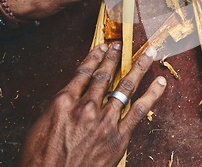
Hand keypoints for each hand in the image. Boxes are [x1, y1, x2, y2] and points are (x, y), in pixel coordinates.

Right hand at [18, 43, 165, 166]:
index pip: (83, 72)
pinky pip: (139, 110)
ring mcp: (104, 121)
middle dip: (114, 58)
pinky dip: (152, 94)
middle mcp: (86, 107)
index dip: (95, 57)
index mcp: (64, 102)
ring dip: (139, 67)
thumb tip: (69, 95)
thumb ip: (58, 108)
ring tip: (149, 53)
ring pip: (126, 87)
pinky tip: (161, 82)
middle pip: (104, 76)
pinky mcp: (118, 137)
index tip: (102, 47)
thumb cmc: (41, 160)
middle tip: (121, 45)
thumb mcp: (40, 127)